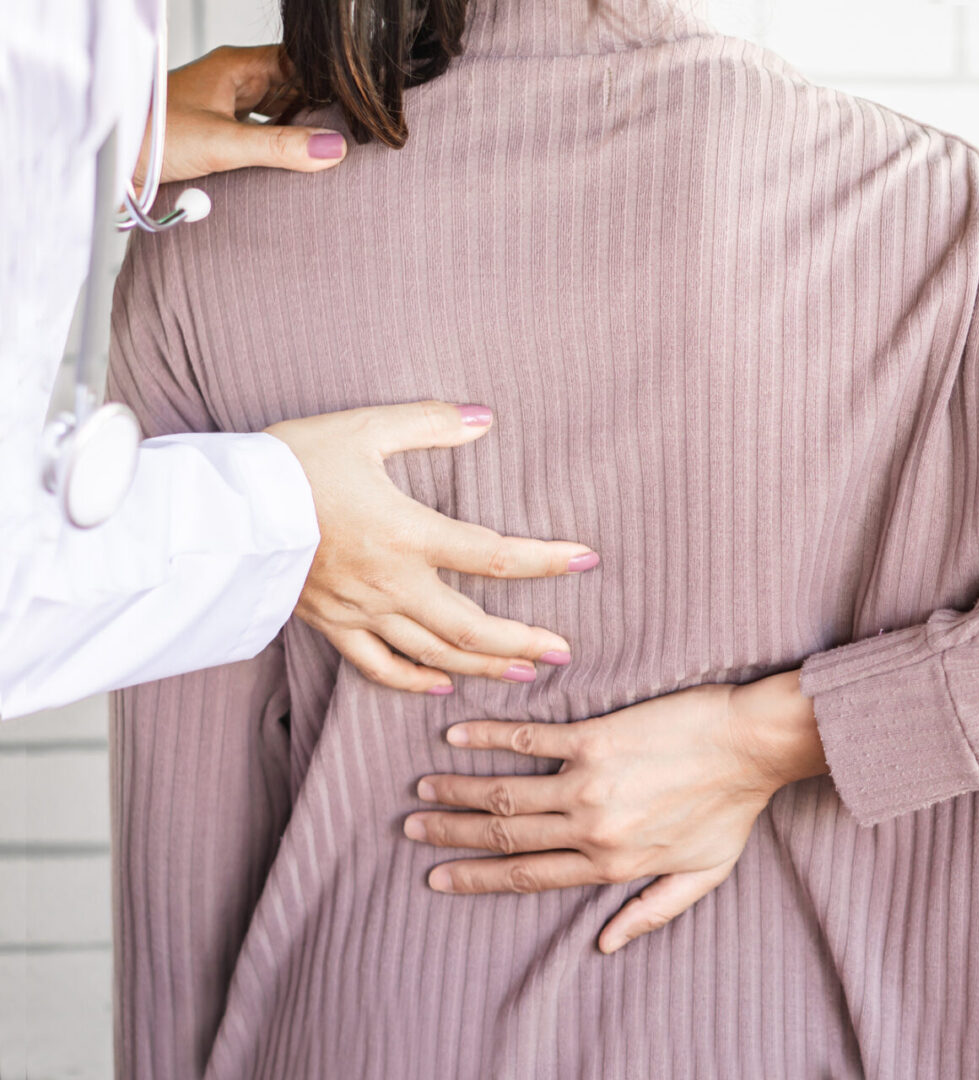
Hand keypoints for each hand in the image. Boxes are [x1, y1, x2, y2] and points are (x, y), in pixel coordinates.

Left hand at [133, 45, 346, 192]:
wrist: (110, 161)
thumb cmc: (149, 137)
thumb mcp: (223, 142)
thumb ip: (279, 147)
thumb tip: (331, 148)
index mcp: (234, 67)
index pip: (296, 62)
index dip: (326, 81)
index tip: (353, 104)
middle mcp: (231, 83)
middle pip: (292, 88)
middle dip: (318, 109)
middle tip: (348, 132)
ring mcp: (225, 107)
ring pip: (278, 112)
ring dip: (299, 131)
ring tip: (326, 150)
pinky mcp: (218, 133)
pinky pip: (261, 134)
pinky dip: (279, 147)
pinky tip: (292, 165)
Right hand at [266, 401, 599, 693]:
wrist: (216, 509)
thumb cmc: (290, 461)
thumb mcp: (364, 429)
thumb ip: (430, 423)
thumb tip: (485, 418)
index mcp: (406, 533)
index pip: (493, 555)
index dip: (546, 560)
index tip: (587, 560)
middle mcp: (390, 583)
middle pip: (472, 626)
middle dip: (523, 641)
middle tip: (564, 650)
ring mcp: (359, 611)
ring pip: (434, 655)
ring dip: (484, 666)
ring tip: (524, 673)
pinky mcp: (329, 625)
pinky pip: (378, 667)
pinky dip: (415, 680)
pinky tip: (444, 686)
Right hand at [404, 670, 827, 952]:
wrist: (754, 745)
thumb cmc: (733, 807)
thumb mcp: (703, 874)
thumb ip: (652, 911)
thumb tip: (607, 945)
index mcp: (612, 863)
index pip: (527, 875)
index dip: (476, 878)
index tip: (438, 878)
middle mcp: (591, 826)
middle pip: (504, 834)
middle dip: (451, 834)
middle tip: (412, 828)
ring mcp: (590, 781)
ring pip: (505, 791)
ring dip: (458, 790)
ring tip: (423, 789)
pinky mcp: (596, 737)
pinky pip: (530, 740)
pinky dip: (489, 738)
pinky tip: (457, 737)